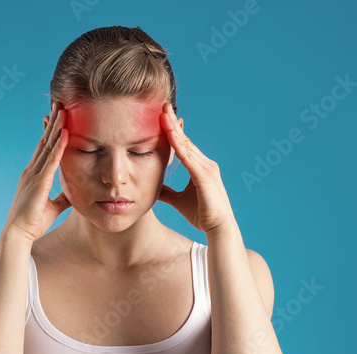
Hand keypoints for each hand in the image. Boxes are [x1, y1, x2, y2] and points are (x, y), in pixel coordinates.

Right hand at [3, 102, 70, 241]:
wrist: (18, 234)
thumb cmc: (33, 222)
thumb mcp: (53, 207)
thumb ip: (62, 198)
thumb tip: (73, 193)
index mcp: (34, 175)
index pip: (44, 149)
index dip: (50, 133)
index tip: (56, 118)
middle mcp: (32, 171)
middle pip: (45, 141)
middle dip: (53, 123)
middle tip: (60, 104)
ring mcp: (34, 175)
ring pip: (47, 146)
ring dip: (56, 128)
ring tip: (63, 110)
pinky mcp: (39, 182)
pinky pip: (51, 160)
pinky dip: (59, 146)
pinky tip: (65, 133)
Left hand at [157, 103, 235, 234]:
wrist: (218, 228)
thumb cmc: (202, 214)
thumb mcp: (178, 200)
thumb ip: (167, 192)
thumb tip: (153, 187)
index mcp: (199, 168)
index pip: (184, 145)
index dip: (173, 132)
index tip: (162, 118)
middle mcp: (205, 164)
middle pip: (185, 140)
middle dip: (173, 123)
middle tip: (162, 107)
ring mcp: (206, 169)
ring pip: (186, 145)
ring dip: (174, 129)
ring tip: (163, 115)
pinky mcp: (204, 177)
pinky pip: (189, 158)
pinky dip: (179, 145)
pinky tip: (170, 134)